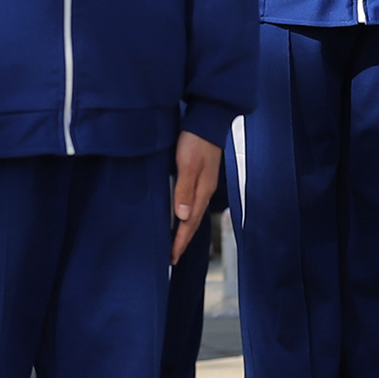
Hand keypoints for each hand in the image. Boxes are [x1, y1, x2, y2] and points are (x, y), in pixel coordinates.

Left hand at [171, 130, 223, 265]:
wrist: (207, 119)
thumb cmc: (196, 140)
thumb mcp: (188, 164)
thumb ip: (184, 189)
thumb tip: (182, 216)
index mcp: (202, 191)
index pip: (190, 223)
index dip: (180, 241)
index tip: (171, 258)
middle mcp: (204, 191)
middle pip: (194, 222)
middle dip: (183, 241)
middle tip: (172, 257)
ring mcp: (203, 184)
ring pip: (194, 214)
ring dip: (185, 230)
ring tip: (176, 243)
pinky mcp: (200, 176)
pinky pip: (192, 203)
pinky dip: (186, 215)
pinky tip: (180, 216)